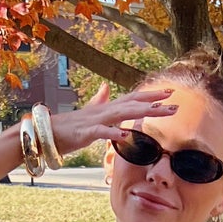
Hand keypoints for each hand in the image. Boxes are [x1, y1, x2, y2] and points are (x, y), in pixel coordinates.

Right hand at [48, 79, 177, 158]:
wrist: (48, 132)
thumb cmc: (70, 125)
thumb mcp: (88, 112)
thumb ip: (99, 100)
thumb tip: (105, 86)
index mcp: (107, 108)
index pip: (133, 98)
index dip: (151, 95)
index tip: (169, 93)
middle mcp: (104, 111)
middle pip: (132, 103)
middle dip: (153, 102)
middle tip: (174, 102)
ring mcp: (95, 120)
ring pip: (121, 113)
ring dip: (140, 111)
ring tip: (157, 111)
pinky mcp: (85, 132)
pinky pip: (101, 132)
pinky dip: (112, 132)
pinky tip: (124, 135)